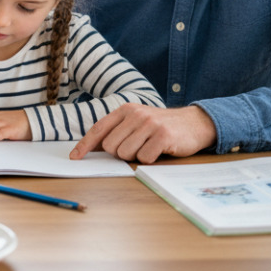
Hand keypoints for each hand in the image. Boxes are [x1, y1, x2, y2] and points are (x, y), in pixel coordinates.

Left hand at [69, 104, 216, 163]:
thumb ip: (117, 132)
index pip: (99, 129)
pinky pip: (144, 158)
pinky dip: (150, 160)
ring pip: (125, 153)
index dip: (85, 144)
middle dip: (120, 153)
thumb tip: (91, 148)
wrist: (195, 123)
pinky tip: (160, 150)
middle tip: (137, 147)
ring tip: (149, 147)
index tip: (75, 157)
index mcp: (126, 110)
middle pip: (110, 146)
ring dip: (136, 156)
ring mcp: (150, 124)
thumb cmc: (162, 127)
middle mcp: (136, 114)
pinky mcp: (163, 136)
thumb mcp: (137, 123)